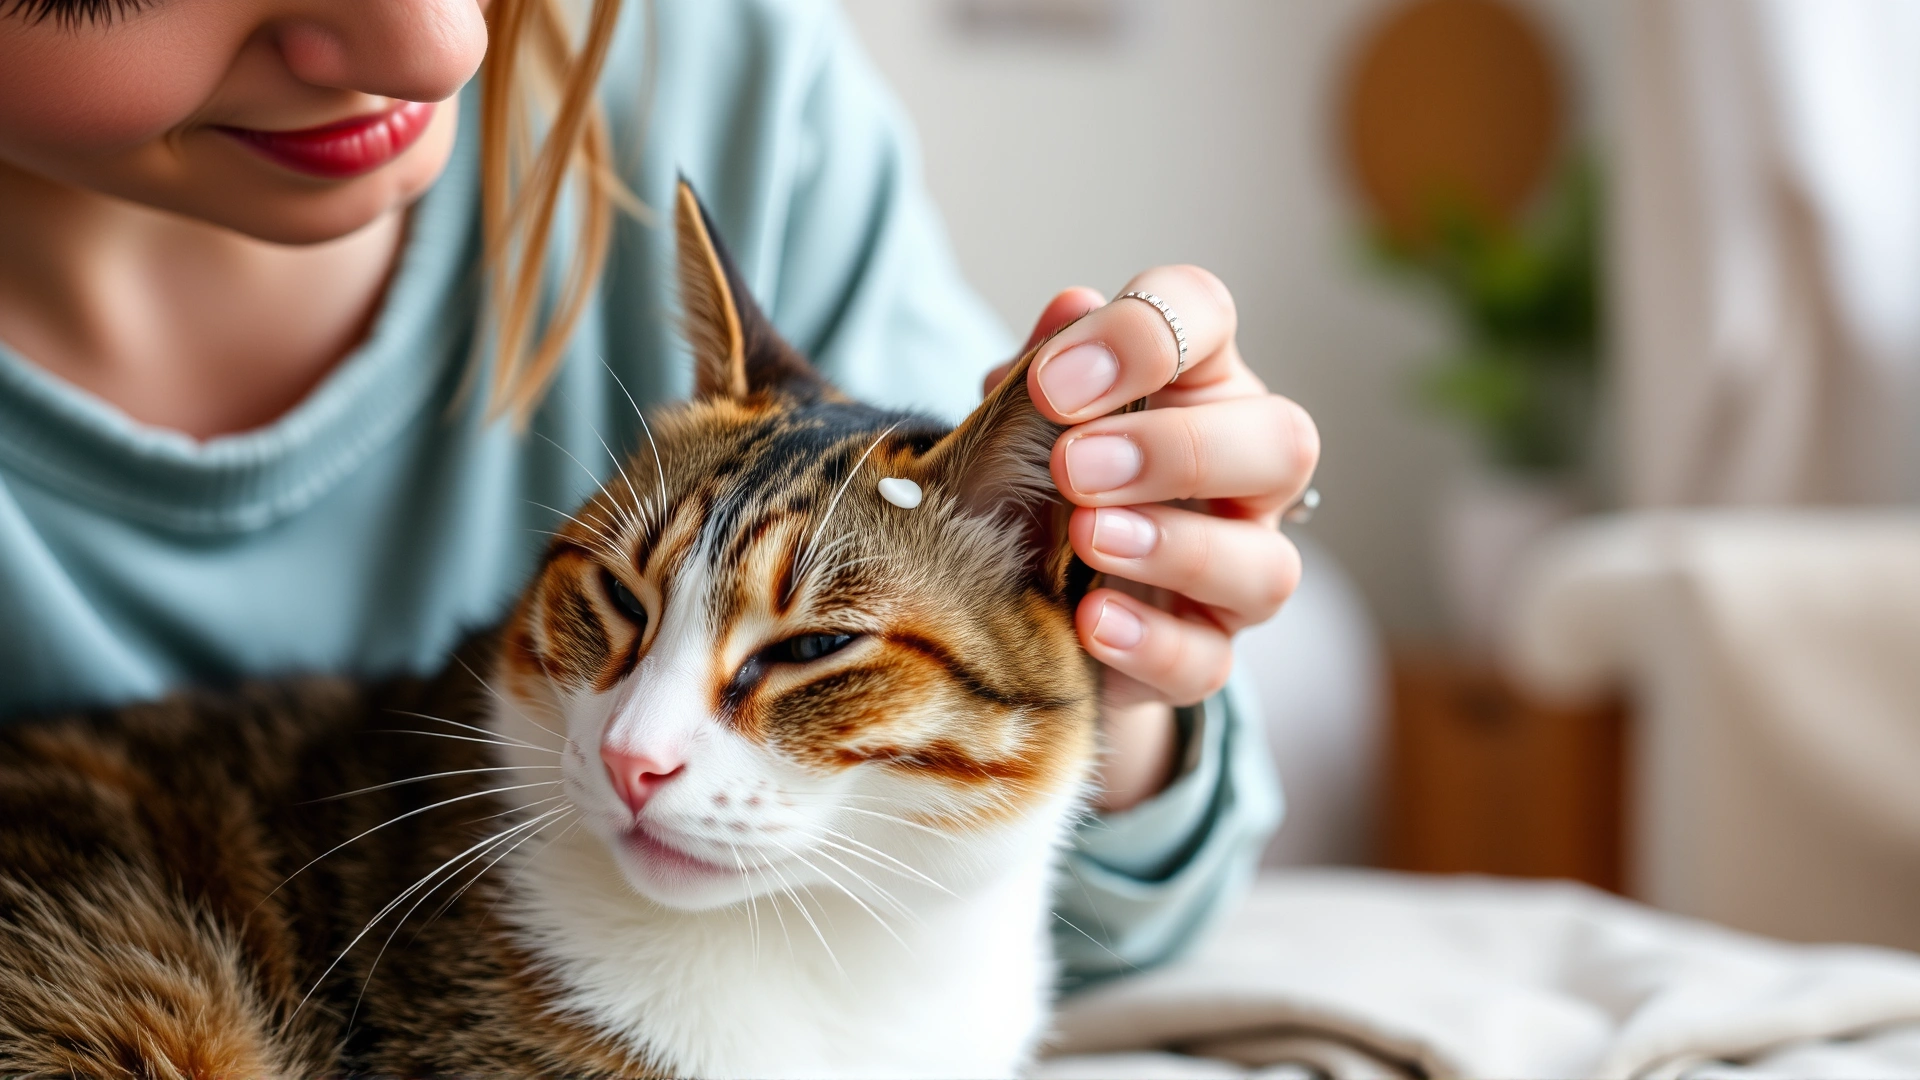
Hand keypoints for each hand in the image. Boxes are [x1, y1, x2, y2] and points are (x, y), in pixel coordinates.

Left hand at [986, 268, 1317, 810]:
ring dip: (1177, 547)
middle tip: (1074, 466)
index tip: (1053, 381)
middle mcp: (1242, 473)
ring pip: (1266, 566)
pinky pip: (1207, 660)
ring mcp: (1234, 571)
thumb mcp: (1022, 415)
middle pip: (1282, 443)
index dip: (1146, 334)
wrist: (1013, 590)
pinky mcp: (1202, 653)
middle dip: (1179, 451)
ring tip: (1088, 538)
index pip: (1206, 317)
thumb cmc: (1032, 474)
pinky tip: (1090, 622)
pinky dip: (1151, 643)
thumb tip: (1071, 308)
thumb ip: (1044, 366)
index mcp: (1195, 381)